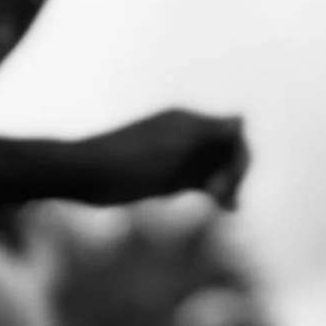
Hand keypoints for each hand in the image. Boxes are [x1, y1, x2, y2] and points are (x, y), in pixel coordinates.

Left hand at [86, 110, 250, 209]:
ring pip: (212, 166)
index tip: (225, 188)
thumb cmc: (127, 163)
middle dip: (233, 173)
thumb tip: (242, 120)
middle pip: (225, 151)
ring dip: (224, 183)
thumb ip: (208, 136)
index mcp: (188, 121)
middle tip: (224, 200)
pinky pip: (195, 177)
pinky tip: (216, 204)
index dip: (238, 161)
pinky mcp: (163, 172)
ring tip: (227, 206)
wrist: (83, 174)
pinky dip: (208, 189)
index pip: (233, 136)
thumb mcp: (171, 151)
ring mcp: (174, 153)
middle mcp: (185, 133)